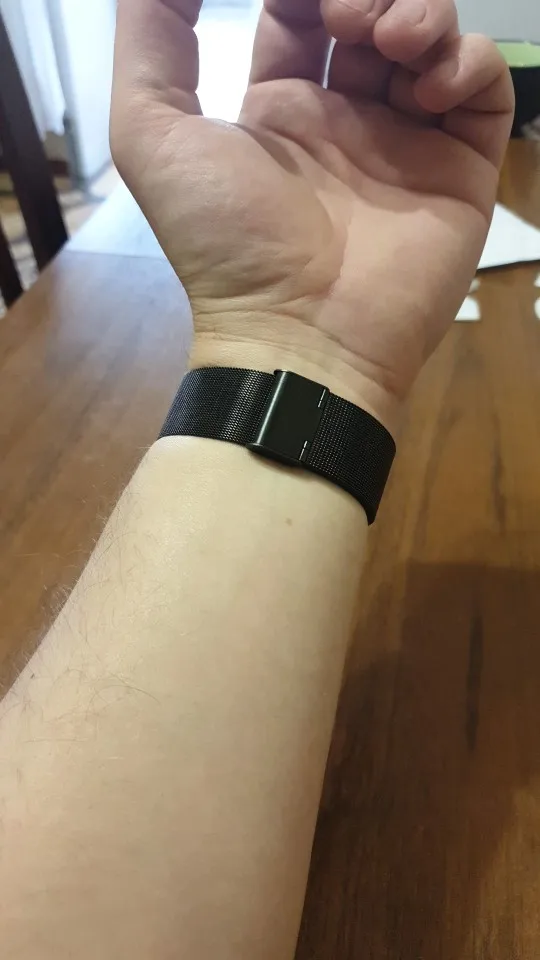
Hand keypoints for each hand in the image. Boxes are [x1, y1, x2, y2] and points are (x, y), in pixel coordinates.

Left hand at [111, 0, 513, 426]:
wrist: (301, 334)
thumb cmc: (226, 240)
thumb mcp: (151, 135)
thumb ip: (148, 43)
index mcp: (279, 111)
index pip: (299, 11)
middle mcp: (346, 120)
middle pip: (370, 13)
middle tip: (349, 17)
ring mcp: (407, 144)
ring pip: (430, 37)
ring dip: (418, 11)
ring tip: (391, 41)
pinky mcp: (459, 169)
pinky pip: (482, 89)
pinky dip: (467, 63)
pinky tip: (427, 91)